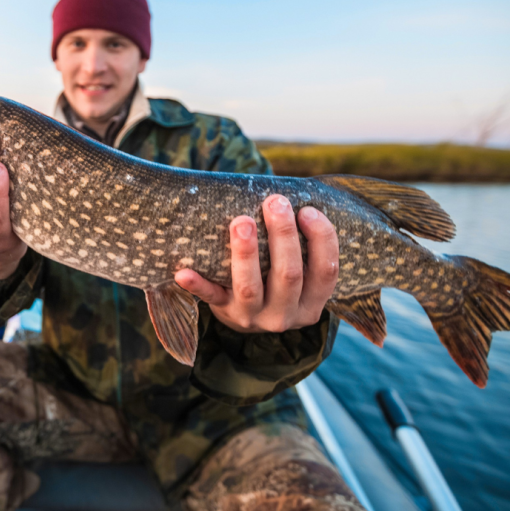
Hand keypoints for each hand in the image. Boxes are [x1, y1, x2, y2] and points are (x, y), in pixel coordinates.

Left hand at [174, 195, 338, 332]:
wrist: (246, 312)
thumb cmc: (275, 274)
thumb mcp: (298, 268)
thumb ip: (300, 241)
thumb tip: (290, 194)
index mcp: (311, 301)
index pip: (326, 271)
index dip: (322, 239)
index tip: (308, 210)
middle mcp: (285, 314)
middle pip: (289, 275)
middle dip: (283, 235)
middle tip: (274, 202)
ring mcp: (253, 317)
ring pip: (250, 287)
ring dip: (245, 253)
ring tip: (241, 221)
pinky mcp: (224, 312)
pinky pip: (210, 298)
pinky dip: (197, 285)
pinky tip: (183, 272)